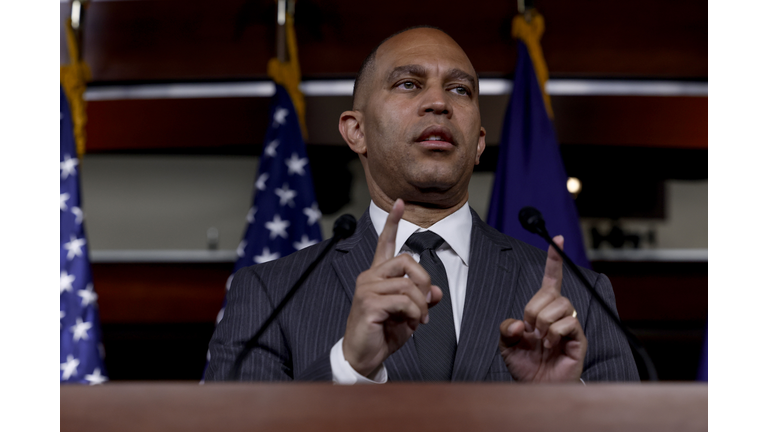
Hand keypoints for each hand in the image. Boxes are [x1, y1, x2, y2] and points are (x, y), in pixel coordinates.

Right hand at [342, 199, 442, 377]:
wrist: (364, 356)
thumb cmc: (383, 333)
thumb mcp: (409, 315)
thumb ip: (422, 299)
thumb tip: (436, 292)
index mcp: (378, 275)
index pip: (384, 243)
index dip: (392, 222)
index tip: (400, 202)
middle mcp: (369, 277)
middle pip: (406, 259)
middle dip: (424, 280)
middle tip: (427, 303)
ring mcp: (367, 289)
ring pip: (408, 283)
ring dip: (421, 305)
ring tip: (420, 320)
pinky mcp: (368, 303)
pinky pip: (403, 301)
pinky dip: (415, 314)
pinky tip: (412, 324)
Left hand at [498, 235, 586, 381]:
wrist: (535, 388)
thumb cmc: (524, 365)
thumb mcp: (506, 344)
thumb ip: (506, 328)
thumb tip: (519, 322)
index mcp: (542, 310)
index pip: (551, 280)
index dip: (553, 260)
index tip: (557, 238)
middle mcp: (559, 315)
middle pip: (552, 294)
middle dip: (534, 309)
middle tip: (530, 329)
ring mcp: (570, 326)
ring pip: (561, 306)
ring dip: (544, 322)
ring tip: (541, 339)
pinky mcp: (579, 340)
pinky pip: (568, 323)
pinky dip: (554, 334)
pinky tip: (550, 346)